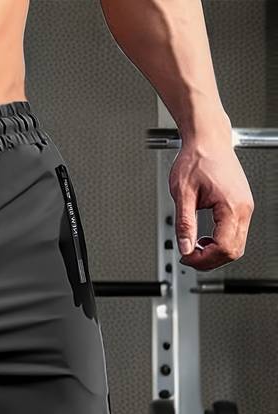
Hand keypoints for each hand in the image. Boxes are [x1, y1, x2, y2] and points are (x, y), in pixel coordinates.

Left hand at [169, 137, 254, 271]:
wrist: (208, 139)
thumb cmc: (198, 158)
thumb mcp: (183, 194)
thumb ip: (184, 224)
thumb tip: (185, 247)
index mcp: (232, 206)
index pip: (224, 248)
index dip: (204, 259)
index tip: (186, 257)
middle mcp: (243, 207)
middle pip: (234, 251)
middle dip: (210, 260)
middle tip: (188, 256)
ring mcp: (244, 207)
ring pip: (236, 245)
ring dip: (215, 252)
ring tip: (194, 246)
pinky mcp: (240, 206)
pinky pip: (235, 234)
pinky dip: (219, 242)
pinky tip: (204, 238)